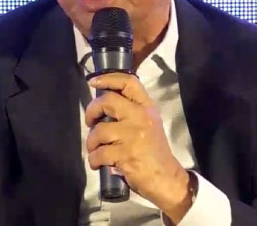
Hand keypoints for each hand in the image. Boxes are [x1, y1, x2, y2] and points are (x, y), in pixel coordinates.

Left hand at [85, 72, 193, 222]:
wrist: (166, 178)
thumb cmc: (154, 151)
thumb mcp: (149, 124)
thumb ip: (131, 111)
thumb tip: (103, 105)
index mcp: (147, 107)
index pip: (129, 82)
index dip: (108, 78)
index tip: (93, 82)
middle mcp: (141, 117)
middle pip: (108, 101)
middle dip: (92, 110)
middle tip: (90, 122)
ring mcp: (133, 135)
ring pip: (99, 130)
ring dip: (91, 142)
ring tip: (95, 150)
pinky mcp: (126, 154)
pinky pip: (99, 153)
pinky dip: (94, 160)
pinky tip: (98, 163)